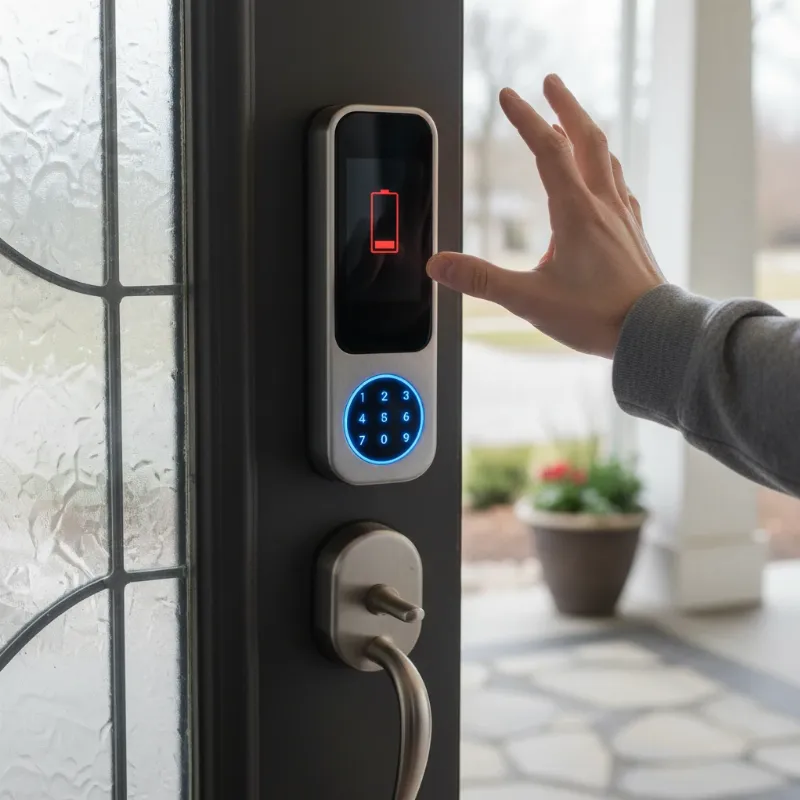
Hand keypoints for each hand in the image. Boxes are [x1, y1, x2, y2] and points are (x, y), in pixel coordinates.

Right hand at [427, 74, 663, 357]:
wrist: (650, 331)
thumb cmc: (596, 316)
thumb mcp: (529, 300)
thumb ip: (482, 279)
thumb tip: (439, 265)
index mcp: (576, 213)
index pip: (548, 149)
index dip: (526, 118)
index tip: (510, 95)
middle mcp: (602, 205)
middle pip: (586, 138)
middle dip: (565, 105)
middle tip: (550, 83)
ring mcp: (621, 216)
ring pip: (606, 158)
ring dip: (586, 131)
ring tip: (571, 121)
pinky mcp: (631, 231)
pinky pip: (618, 185)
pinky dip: (605, 167)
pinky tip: (603, 176)